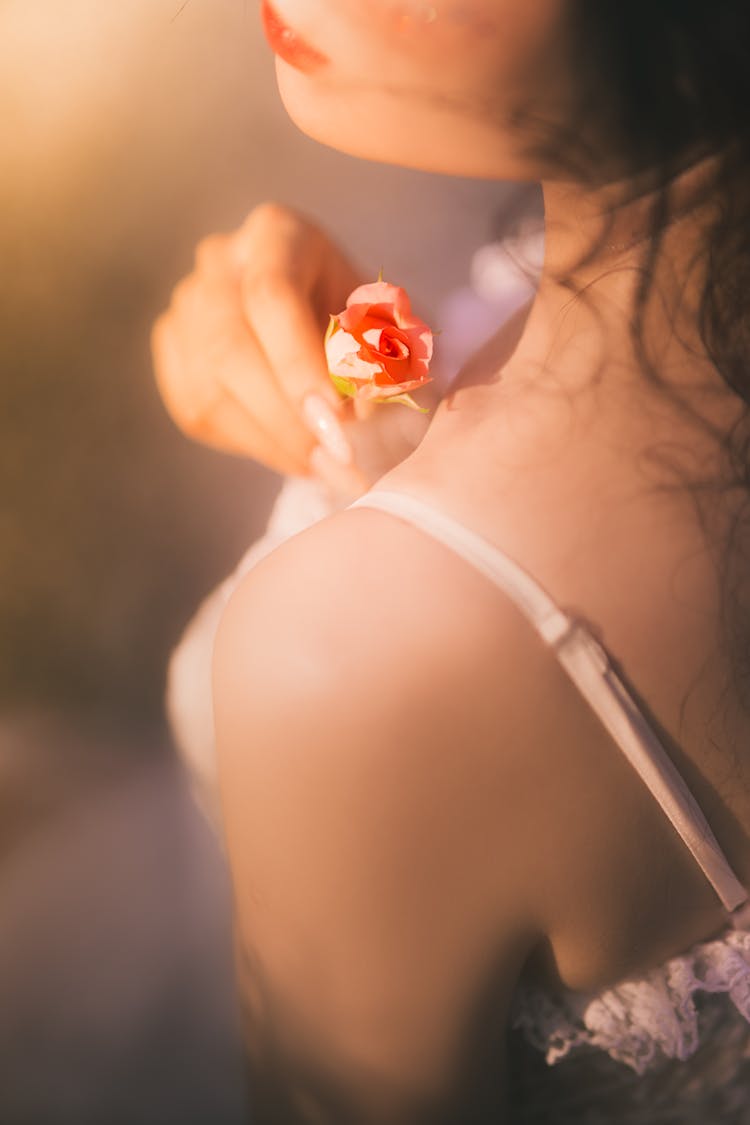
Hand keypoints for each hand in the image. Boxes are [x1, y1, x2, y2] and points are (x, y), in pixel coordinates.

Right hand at [151, 203, 437, 493]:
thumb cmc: (367, 323)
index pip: (271, 294)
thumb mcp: (392, 330)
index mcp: (277, 235)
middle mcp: (220, 262)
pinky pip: (197, 410)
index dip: (299, 363)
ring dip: (273, 441)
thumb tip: (362, 418)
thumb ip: (384, 364)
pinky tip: (295, 453)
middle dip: (285, 416)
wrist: (328, 326)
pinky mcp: (173, 352)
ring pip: (209, 388)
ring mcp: (186, 307)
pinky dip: (251, 443)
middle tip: (335, 459)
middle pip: (229, 345)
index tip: (338, 420)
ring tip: (327, 466)